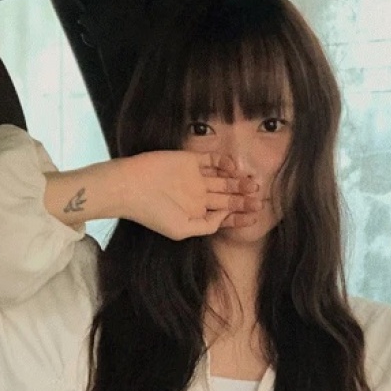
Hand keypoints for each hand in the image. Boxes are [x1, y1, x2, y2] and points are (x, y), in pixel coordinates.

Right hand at [123, 150, 260, 239]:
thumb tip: (226, 215)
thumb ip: (207, 226)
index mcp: (196, 213)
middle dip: (243, 198)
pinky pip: (212, 160)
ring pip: (223, 178)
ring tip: (254, 184)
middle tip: (259, 198)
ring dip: (238, 181)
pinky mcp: (190, 160)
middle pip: (227, 196)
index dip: (240, 216)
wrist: (131, 187)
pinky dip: (224, 162)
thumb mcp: (182, 230)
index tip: (255, 217)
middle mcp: (198, 195)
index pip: (224, 215)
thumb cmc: (153, 214)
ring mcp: (195, 177)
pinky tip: (234, 168)